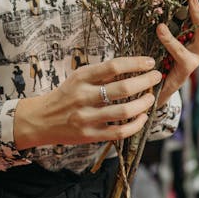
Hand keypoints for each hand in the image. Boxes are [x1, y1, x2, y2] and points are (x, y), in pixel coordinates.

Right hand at [13, 57, 162, 149]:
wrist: (41, 119)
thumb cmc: (65, 95)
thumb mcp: (77, 78)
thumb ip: (100, 74)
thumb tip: (132, 66)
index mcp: (81, 78)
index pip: (113, 66)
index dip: (135, 63)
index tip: (149, 62)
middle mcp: (83, 97)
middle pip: (122, 88)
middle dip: (145, 81)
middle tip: (156, 77)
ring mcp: (86, 118)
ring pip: (123, 112)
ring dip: (143, 104)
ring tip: (151, 98)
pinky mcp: (89, 136)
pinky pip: (119, 132)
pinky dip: (135, 125)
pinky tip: (142, 117)